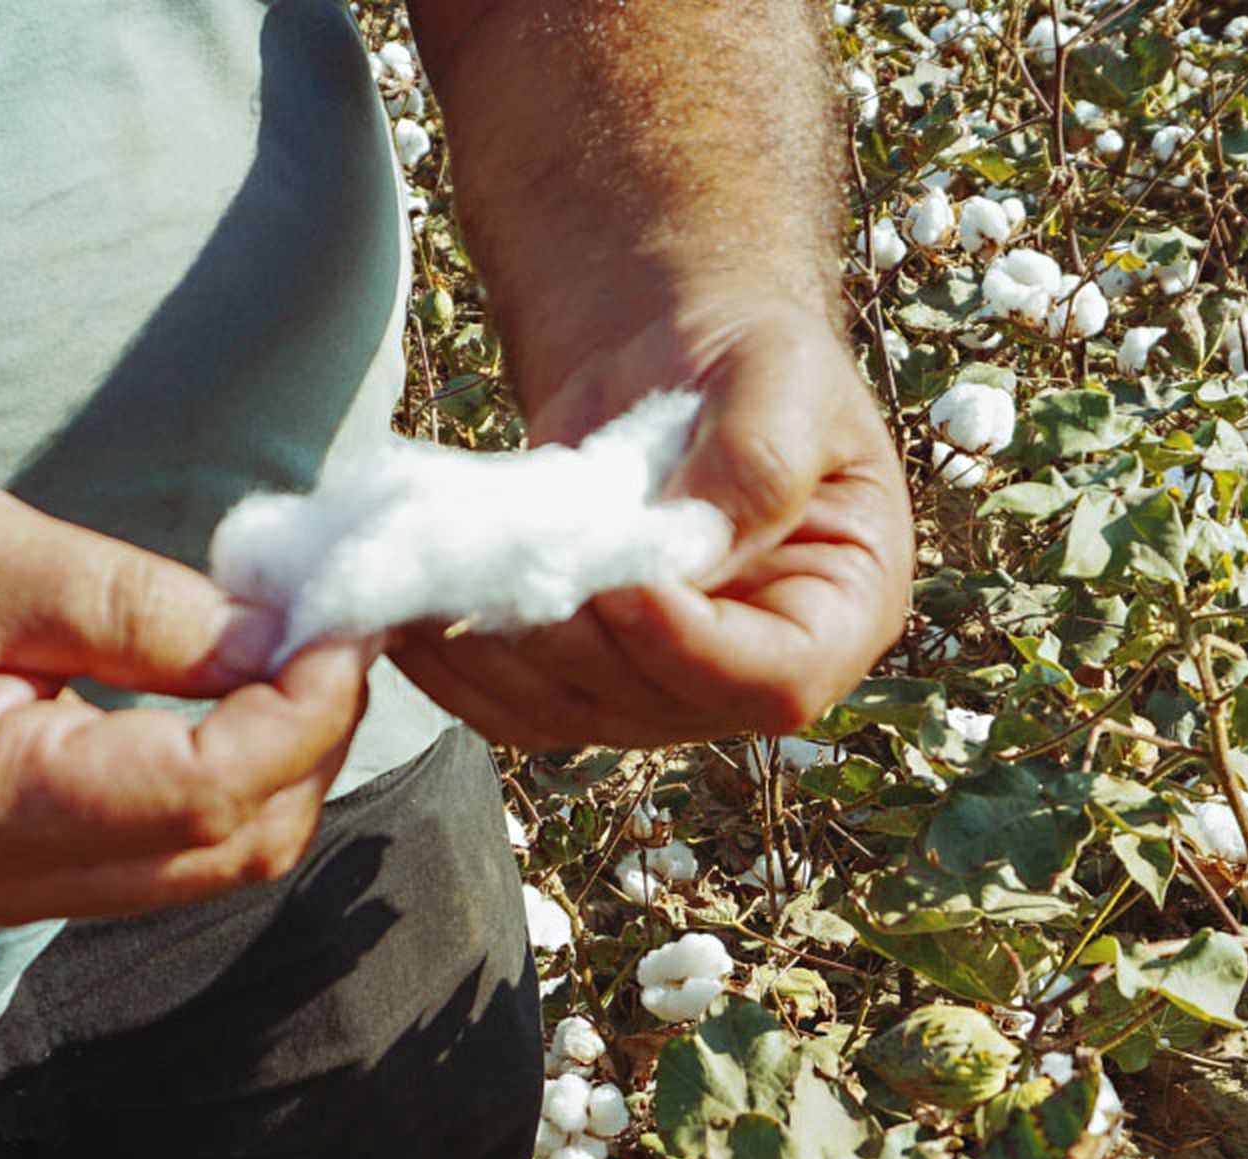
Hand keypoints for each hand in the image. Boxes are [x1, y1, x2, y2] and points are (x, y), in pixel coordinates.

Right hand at [0, 457, 372, 924]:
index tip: (347, 620)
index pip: (210, 792)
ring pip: (214, 861)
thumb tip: (279, 641)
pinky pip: (170, 851)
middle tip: (333, 627)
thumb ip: (137, 609)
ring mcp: (17, 888)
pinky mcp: (27, 868)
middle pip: (234, 848)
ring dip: (279, 764)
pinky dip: (229, 779)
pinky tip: (234, 692)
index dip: (306, 709)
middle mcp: (8, 879)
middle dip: (311, 741)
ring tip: (294, 649)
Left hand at [387, 297, 913, 748]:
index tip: (625, 591)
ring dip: (499, 658)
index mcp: (841, 611)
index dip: (698, 651)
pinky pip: (509, 704)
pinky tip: (406, 616)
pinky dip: (453, 667)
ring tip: (441, 587)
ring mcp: (660, 686)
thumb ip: (758, 458)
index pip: (778, 679)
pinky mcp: (579, 677)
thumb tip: (695, 545)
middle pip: (660, 706)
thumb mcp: (782, 373)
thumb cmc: (747, 356)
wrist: (673, 360)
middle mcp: (752, 669)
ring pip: (570, 714)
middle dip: (580, 644)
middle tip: (516, 568)